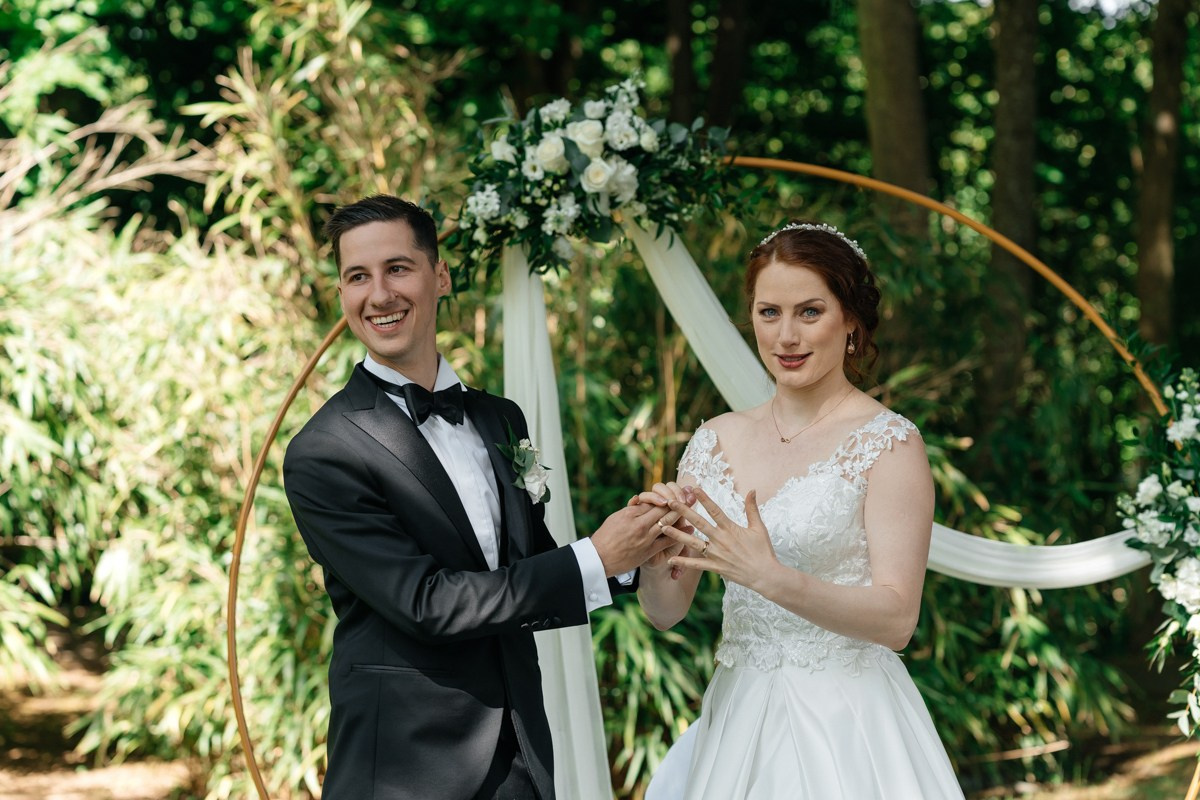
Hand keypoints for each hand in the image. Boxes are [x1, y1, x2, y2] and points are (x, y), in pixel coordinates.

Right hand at [592, 485, 695, 576]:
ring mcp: (645, 538)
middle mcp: (639, 524)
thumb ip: (630, 509)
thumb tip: (639, 500)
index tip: (675, 494)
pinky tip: (688, 529)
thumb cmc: (605, 536)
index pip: (652, 501)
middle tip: (689, 498)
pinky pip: (667, 541)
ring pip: (667, 523)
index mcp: (630, 513)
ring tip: (691, 510)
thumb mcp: (615, 517)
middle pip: (662, 510)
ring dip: (680, 516)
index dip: (666, 497)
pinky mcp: (648, 551)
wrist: (599, 558)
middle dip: (677, 503)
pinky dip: (679, 534)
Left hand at [661, 487, 779, 590]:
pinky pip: (697, 564)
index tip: (694, 489)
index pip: (715, 510)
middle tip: (670, 503)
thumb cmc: (763, 550)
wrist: (765, 575)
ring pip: (693, 542)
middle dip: (684, 512)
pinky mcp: (715, 567)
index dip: (704, 499)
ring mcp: (716, 554)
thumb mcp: (759, 527)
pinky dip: (684, 561)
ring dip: (677, 534)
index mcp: (731, 529)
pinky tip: (670, 558)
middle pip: (699, 523)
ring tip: (663, 527)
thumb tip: (752, 490)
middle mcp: (721, 540)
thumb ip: (752, 508)